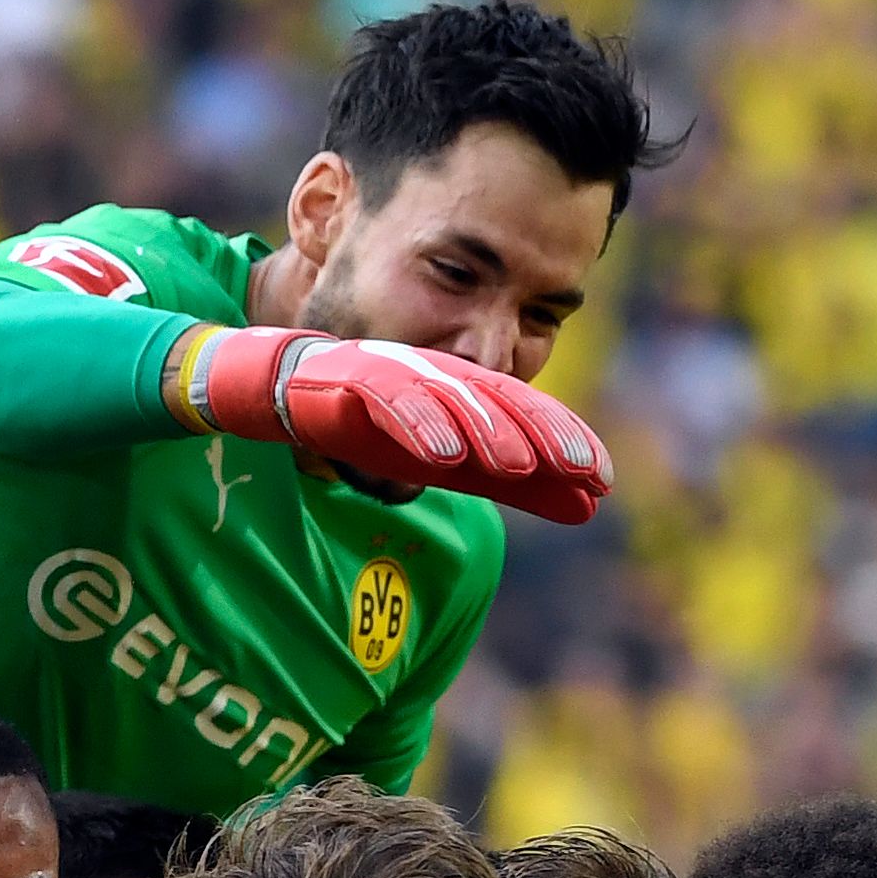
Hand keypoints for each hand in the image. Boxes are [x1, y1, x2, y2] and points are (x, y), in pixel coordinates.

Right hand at [184, 327, 611, 524]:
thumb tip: (593, 507)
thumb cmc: (369, 423)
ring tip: (514, 465)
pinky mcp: (344, 376)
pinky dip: (413, 421)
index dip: (563, 440)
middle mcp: (435, 374)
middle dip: (540, 432)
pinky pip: (385, 397)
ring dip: (482, 429)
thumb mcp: (451, 460)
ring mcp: (391, 370)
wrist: (274, 391)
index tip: (602, 477)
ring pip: (446, 395)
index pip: (522, 413)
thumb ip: (515, 483)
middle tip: (580, 468)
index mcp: (463, 391)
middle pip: (496, 400)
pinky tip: (438, 454)